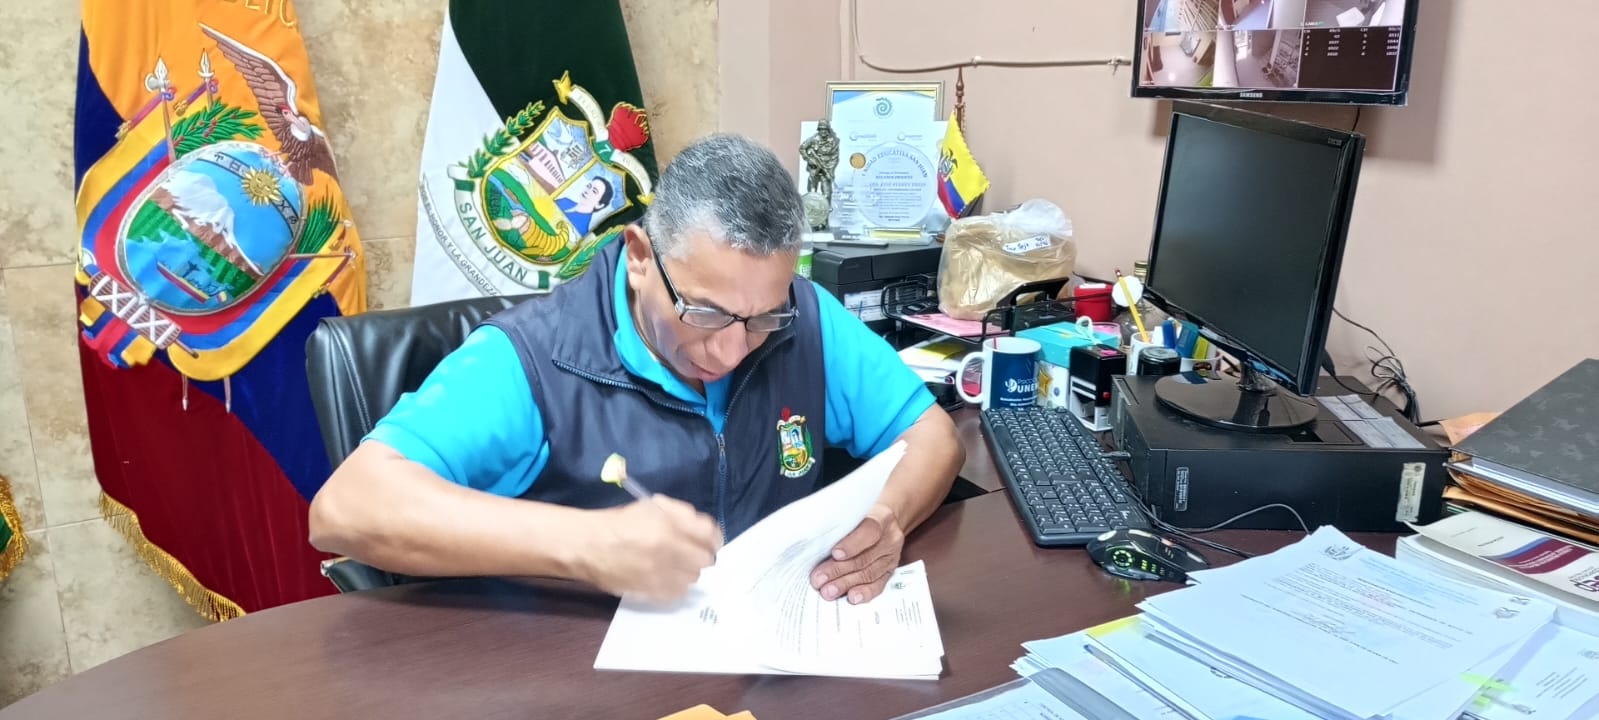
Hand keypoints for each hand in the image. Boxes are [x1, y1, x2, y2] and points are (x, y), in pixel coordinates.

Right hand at [578, 496, 721, 603]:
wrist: (588, 546)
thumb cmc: (621, 522)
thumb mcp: (652, 506)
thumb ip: (682, 513)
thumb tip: (705, 528)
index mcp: (668, 527)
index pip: (710, 536)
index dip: (713, 537)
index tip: (709, 539)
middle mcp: (667, 553)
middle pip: (706, 560)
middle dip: (701, 554)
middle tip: (690, 551)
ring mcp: (659, 576)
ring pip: (693, 578)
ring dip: (688, 570)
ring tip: (674, 564)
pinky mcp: (650, 593)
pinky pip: (677, 593)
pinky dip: (676, 585)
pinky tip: (665, 577)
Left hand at [810, 503, 904, 604]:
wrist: (883, 523)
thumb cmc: (860, 518)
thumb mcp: (853, 514)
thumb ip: (840, 526)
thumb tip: (815, 541)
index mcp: (881, 519)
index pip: (869, 531)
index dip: (852, 544)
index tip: (834, 554)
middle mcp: (889, 539)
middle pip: (864, 557)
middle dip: (838, 570)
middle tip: (819, 579)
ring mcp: (891, 557)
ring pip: (868, 573)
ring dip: (846, 584)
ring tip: (828, 591)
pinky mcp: (890, 572)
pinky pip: (878, 585)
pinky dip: (864, 592)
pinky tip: (852, 597)